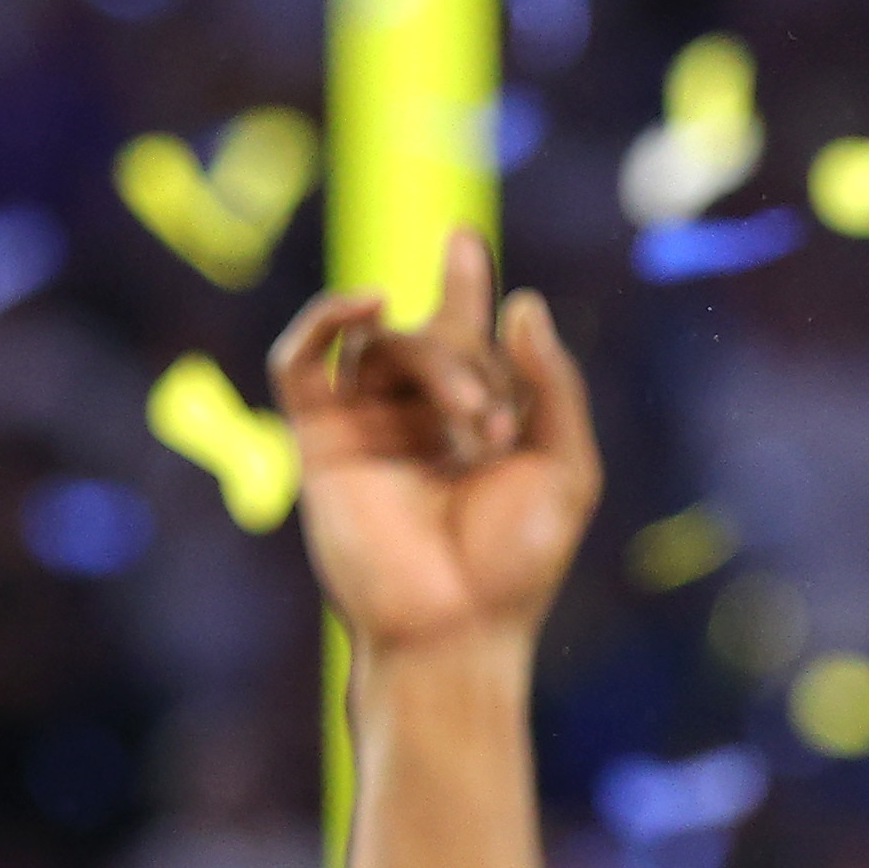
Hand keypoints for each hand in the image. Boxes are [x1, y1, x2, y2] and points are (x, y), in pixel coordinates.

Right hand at [268, 228, 601, 658]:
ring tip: (470, 422)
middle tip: (494, 427)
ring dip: (435, 362)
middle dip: (473, 362)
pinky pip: (301, 362)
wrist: (453, 625)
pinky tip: (365, 304)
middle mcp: (413, 416)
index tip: (462, 242)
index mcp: (471, 420)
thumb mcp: (566, 465)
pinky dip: (324, 322)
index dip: (462, 284)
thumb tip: (519, 302)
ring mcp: (364, 426)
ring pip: (382, 344)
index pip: (460, 332)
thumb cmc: (516, 564)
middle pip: (433, 335)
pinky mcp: (318, 442)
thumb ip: (550, 383)